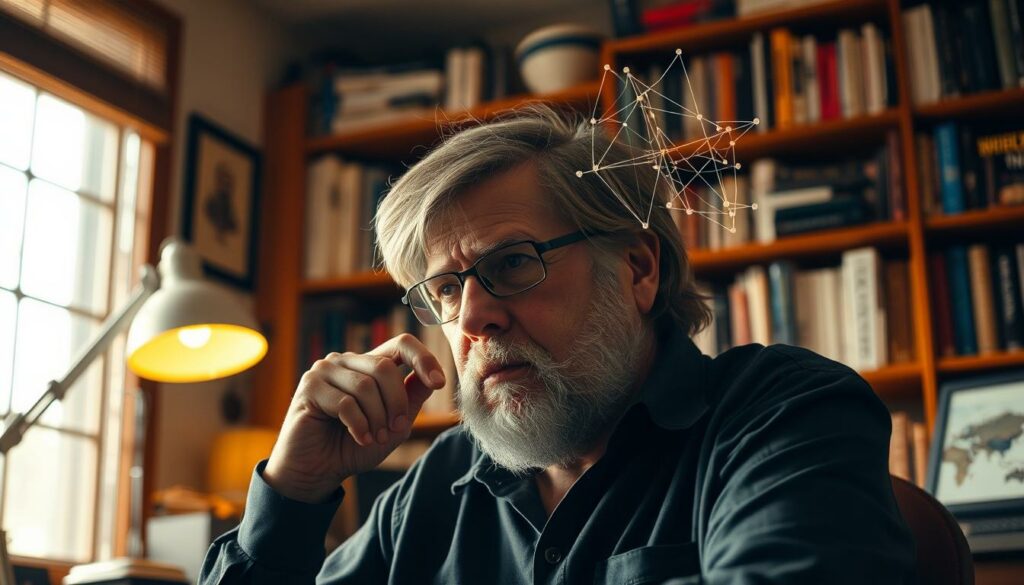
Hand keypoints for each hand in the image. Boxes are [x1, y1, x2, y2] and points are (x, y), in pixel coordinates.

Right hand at [263, 333, 446, 502]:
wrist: (318, 471)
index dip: (423, 358)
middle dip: (396, 403)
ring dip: (377, 418)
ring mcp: (326, 370)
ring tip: (374, 437)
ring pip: (365, 386)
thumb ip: (411, 399)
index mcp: (370, 365)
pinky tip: (360, 438)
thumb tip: (433, 377)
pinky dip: (358, 425)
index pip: (401, 343)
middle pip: (385, 367)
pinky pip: (344, 402)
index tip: (440, 383)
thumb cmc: (354, 446)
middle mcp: (347, 361)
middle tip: (393, 429)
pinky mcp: (309, 386)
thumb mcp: (394, 425)